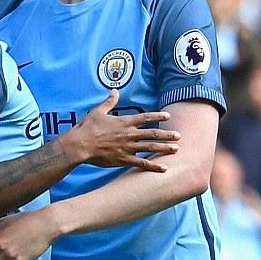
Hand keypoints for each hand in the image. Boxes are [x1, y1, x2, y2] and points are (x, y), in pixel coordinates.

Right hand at [60, 90, 179, 171]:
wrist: (81, 144)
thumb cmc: (88, 127)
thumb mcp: (98, 111)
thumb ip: (109, 102)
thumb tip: (114, 91)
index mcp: (124, 122)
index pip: (145, 118)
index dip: (158, 116)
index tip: (168, 116)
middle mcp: (129, 134)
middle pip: (152, 134)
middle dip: (167, 135)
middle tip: (179, 135)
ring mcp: (128, 147)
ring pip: (150, 148)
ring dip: (164, 148)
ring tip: (176, 149)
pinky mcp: (124, 159)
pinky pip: (142, 163)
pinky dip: (153, 166)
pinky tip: (164, 168)